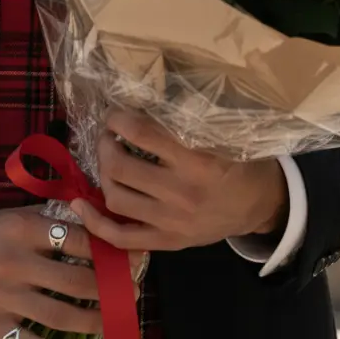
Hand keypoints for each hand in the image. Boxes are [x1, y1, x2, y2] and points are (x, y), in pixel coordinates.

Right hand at [0, 205, 145, 338]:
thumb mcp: (11, 218)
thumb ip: (48, 224)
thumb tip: (93, 228)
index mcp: (22, 229)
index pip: (76, 240)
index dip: (107, 251)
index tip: (129, 258)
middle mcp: (13, 262)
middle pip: (75, 281)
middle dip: (109, 289)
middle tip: (129, 292)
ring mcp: (2, 297)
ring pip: (60, 315)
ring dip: (93, 320)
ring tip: (112, 320)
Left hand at [71, 110, 288, 253]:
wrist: (260, 205)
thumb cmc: (239, 160)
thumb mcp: (222, 134)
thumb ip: (186, 121)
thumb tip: (141, 96)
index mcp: (197, 161)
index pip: (143, 134)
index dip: (119, 119)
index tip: (114, 113)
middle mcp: (181, 193)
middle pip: (121, 167)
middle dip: (105, 145)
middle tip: (107, 134)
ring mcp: (172, 222)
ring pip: (116, 198)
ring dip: (102, 173)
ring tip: (106, 157)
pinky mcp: (167, 242)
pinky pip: (122, 237)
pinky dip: (95, 222)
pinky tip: (79, 204)